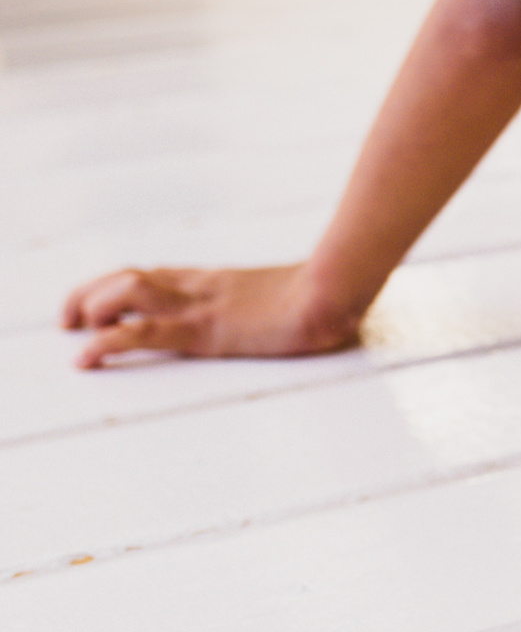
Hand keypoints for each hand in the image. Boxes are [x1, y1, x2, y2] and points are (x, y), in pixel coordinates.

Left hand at [60, 262, 359, 366]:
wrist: (339, 289)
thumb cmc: (331, 293)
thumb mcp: (297, 297)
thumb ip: (286, 301)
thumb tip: (315, 312)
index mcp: (220, 281)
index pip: (156, 275)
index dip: (119, 287)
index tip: (98, 305)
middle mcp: (202, 287)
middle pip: (128, 276)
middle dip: (88, 294)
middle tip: (70, 320)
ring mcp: (201, 306)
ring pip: (124, 292)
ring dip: (90, 308)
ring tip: (74, 332)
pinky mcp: (204, 330)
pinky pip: (141, 331)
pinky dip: (105, 342)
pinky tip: (85, 357)